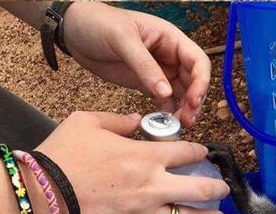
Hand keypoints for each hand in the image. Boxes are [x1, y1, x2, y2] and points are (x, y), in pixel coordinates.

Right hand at [30, 111, 228, 213]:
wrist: (40, 197)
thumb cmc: (62, 155)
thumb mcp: (87, 122)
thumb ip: (119, 121)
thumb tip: (137, 122)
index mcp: (146, 157)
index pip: (186, 153)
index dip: (199, 151)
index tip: (204, 153)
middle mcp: (154, 187)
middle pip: (199, 189)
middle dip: (217, 188)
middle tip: (224, 189)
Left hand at [62, 3, 209, 126]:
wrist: (75, 31)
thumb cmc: (99, 24)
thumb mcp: (123, 40)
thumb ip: (145, 67)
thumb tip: (166, 93)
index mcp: (170, 39)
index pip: (198, 62)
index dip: (201, 82)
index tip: (193, 101)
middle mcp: (170, 56)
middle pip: (193, 82)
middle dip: (193, 102)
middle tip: (187, 121)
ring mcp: (159, 71)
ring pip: (181, 94)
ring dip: (183, 111)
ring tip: (177, 127)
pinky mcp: (146, 84)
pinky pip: (164, 101)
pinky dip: (166, 113)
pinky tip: (161, 124)